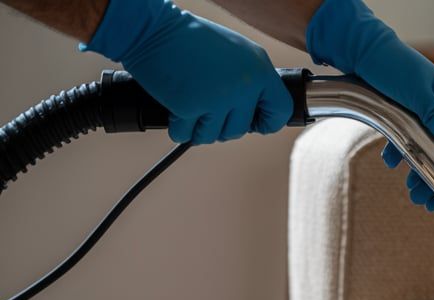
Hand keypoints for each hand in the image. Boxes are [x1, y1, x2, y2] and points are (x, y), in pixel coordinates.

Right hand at [83, 0, 293, 144]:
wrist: (153, 28)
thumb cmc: (190, 40)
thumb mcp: (236, 53)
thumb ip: (251, 80)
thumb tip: (256, 112)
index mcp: (260, 69)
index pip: (280, 110)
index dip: (267, 122)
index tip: (254, 123)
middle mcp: (244, 84)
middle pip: (241, 130)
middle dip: (222, 126)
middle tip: (207, 110)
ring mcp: (219, 97)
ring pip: (214, 136)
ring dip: (199, 129)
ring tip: (191, 108)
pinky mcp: (191, 106)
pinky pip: (186, 135)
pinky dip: (179, 129)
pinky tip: (175, 111)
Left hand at [306, 0, 433, 212]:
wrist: (360, 49)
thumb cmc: (391, 64)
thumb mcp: (415, 91)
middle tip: (426, 203)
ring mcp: (425, 115)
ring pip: (430, 153)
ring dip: (422, 173)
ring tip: (412, 193)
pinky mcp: (406, 116)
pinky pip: (410, 142)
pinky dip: (402, 155)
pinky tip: (390, 162)